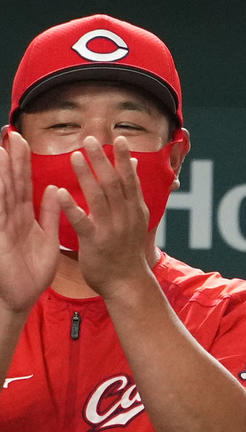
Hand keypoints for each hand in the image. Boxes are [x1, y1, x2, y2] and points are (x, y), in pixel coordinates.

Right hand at [0, 129, 59, 313]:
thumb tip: (55, 188)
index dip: (23, 163)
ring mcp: (2, 227)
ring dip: (1, 175)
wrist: (23, 297)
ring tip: (1, 151)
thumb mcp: (48, 238)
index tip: (23, 141)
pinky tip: (0, 185)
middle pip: (11, 184)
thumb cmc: (33, 271)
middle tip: (11, 135)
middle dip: (11, 160)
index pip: (23, 183)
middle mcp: (10, 217)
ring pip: (2, 196)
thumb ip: (50, 213)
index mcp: (23, 216)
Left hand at [51, 140, 154, 298]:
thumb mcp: (136, 219)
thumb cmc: (128, 250)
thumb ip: (132, 191)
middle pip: (113, 183)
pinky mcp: (95, 242)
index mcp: (135, 210)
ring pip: (99, 197)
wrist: (128, 283)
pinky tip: (60, 193)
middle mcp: (125, 216)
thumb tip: (133, 163)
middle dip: (102, 159)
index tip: (118, 138)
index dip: (124, 159)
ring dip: (87, 175)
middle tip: (90, 140)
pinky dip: (71, 206)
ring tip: (76, 156)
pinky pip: (82, 222)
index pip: (130, 179)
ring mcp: (111, 229)